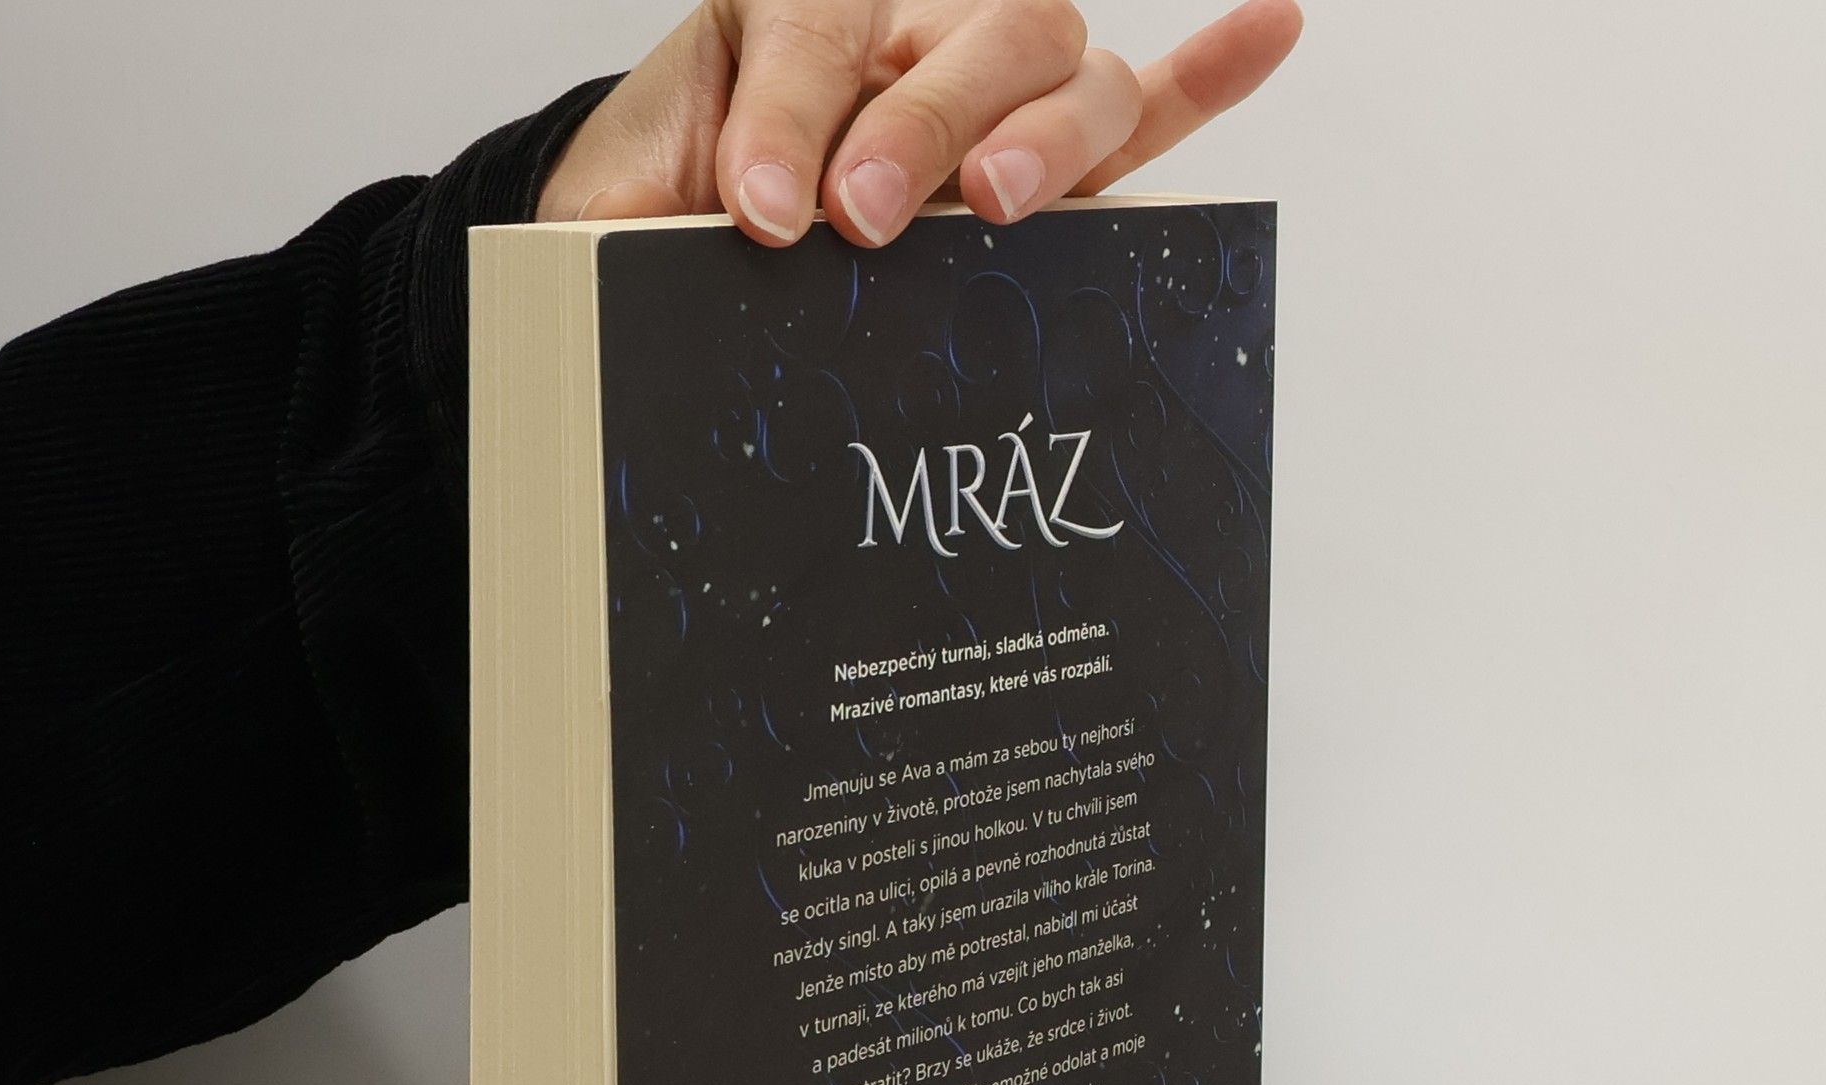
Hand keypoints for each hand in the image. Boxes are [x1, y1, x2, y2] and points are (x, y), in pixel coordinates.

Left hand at [535, 0, 1302, 245]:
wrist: (634, 245)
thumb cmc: (644, 212)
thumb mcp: (630, 190)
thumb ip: (691, 187)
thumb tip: (779, 231)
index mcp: (798, 14)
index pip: (831, 14)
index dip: (801, 105)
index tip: (763, 204)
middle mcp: (909, 35)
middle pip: (987, 28)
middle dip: (928, 122)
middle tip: (864, 219)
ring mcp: (984, 96)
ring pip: (1067, 69)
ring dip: (1046, 134)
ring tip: (997, 201)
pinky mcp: (1036, 171)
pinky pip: (1138, 113)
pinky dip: (1205, 78)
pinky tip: (1270, 22)